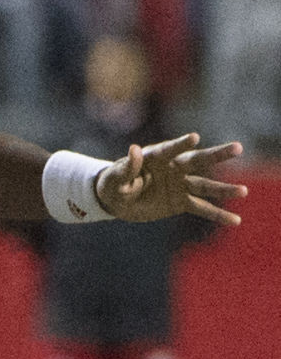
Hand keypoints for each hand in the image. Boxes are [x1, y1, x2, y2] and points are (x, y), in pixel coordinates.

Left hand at [94, 134, 245, 225]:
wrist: (117, 200)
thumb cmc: (113, 183)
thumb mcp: (115, 177)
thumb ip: (127, 166)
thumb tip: (134, 150)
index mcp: (154, 157)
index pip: (169, 149)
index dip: (180, 144)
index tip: (194, 138)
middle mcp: (172, 168)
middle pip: (197, 160)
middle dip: (217, 155)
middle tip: (238, 148)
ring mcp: (179, 184)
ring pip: (205, 185)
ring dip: (224, 189)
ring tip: (244, 191)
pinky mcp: (181, 201)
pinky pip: (202, 208)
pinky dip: (217, 215)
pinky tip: (235, 221)